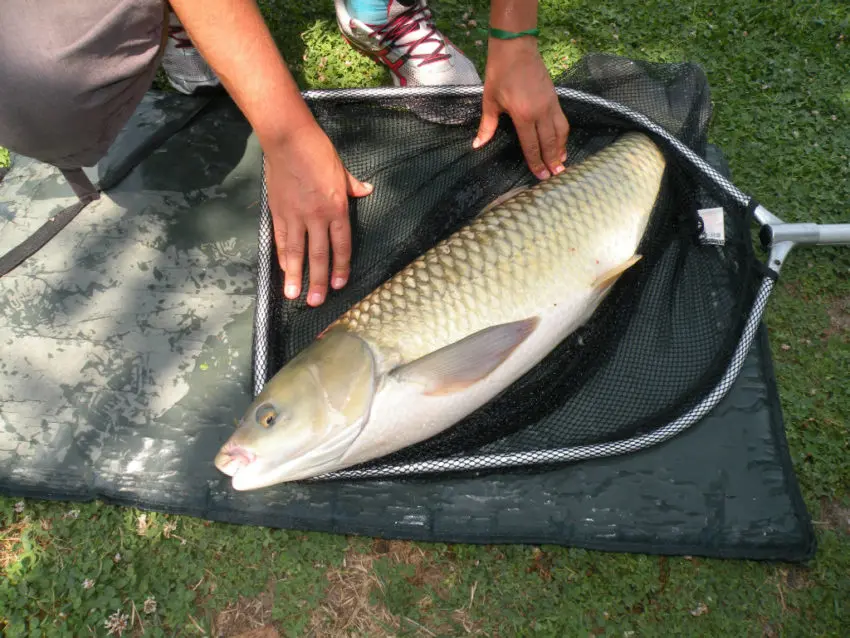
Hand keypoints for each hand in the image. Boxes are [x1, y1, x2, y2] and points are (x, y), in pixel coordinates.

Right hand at [265, 124, 372, 306]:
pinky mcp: (278, 211)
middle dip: (318, 280)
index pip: (341, 244)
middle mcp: (317, 216)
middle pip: (319, 254)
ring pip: (297, 252)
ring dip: (296, 276)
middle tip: (316, 302)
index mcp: (337, 208)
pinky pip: (281, 239)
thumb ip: (353, 186)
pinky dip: (283, 255)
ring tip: (294, 295)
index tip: (339, 284)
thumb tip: (367, 191)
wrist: (289, 140)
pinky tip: (284, 269)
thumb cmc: (318, 151)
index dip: (341, 266)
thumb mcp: (341, 170)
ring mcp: (295, 215)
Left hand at [473, 38, 569, 179]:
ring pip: (560, 132)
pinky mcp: (555, 98)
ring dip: (561, 148)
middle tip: (557, 176)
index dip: (536, 162)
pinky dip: (563, 134)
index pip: (531, 145)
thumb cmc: (499, 74)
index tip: (541, 176)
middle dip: (552, 160)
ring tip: (562, 162)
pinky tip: (562, 142)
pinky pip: (562, 121)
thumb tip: (477, 145)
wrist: (516, 48)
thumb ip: (487, 126)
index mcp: (523, 116)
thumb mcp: (490, 101)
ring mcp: (551, 104)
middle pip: (549, 142)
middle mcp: (540, 112)